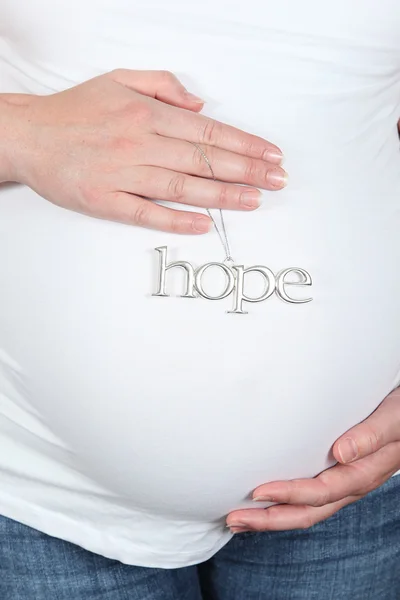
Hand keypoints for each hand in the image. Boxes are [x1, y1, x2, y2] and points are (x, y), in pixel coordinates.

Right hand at [2, 69, 285, 232]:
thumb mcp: (119, 80)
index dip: (245, 144)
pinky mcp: (105, 201)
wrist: (27, 135)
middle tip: (277, 181)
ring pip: (183, 187)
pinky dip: (177, 220)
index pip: (208, 132)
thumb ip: (163, 86)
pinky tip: (204, 224)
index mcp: (146, 115)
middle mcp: (139, 143)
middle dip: (247, 170)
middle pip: (204, 160)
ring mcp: (123, 174)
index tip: (271, 155)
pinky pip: (147, 212)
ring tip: (255, 201)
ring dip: (224, 196)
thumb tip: (200, 106)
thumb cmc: (75, 111)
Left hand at [226, 387, 399, 532]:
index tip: (258, 492)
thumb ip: (369, 435)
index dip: (289, 494)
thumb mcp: (392, 420)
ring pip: (307, 510)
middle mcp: (352, 483)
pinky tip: (266, 501)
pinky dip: (285, 503)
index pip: (321, 491)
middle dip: (270, 519)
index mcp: (364, 472)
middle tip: (235, 520)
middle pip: (309, 511)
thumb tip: (341, 453)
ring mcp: (344, 482)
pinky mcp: (339, 475)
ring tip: (241, 519)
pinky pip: (310, 499)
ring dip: (273, 516)